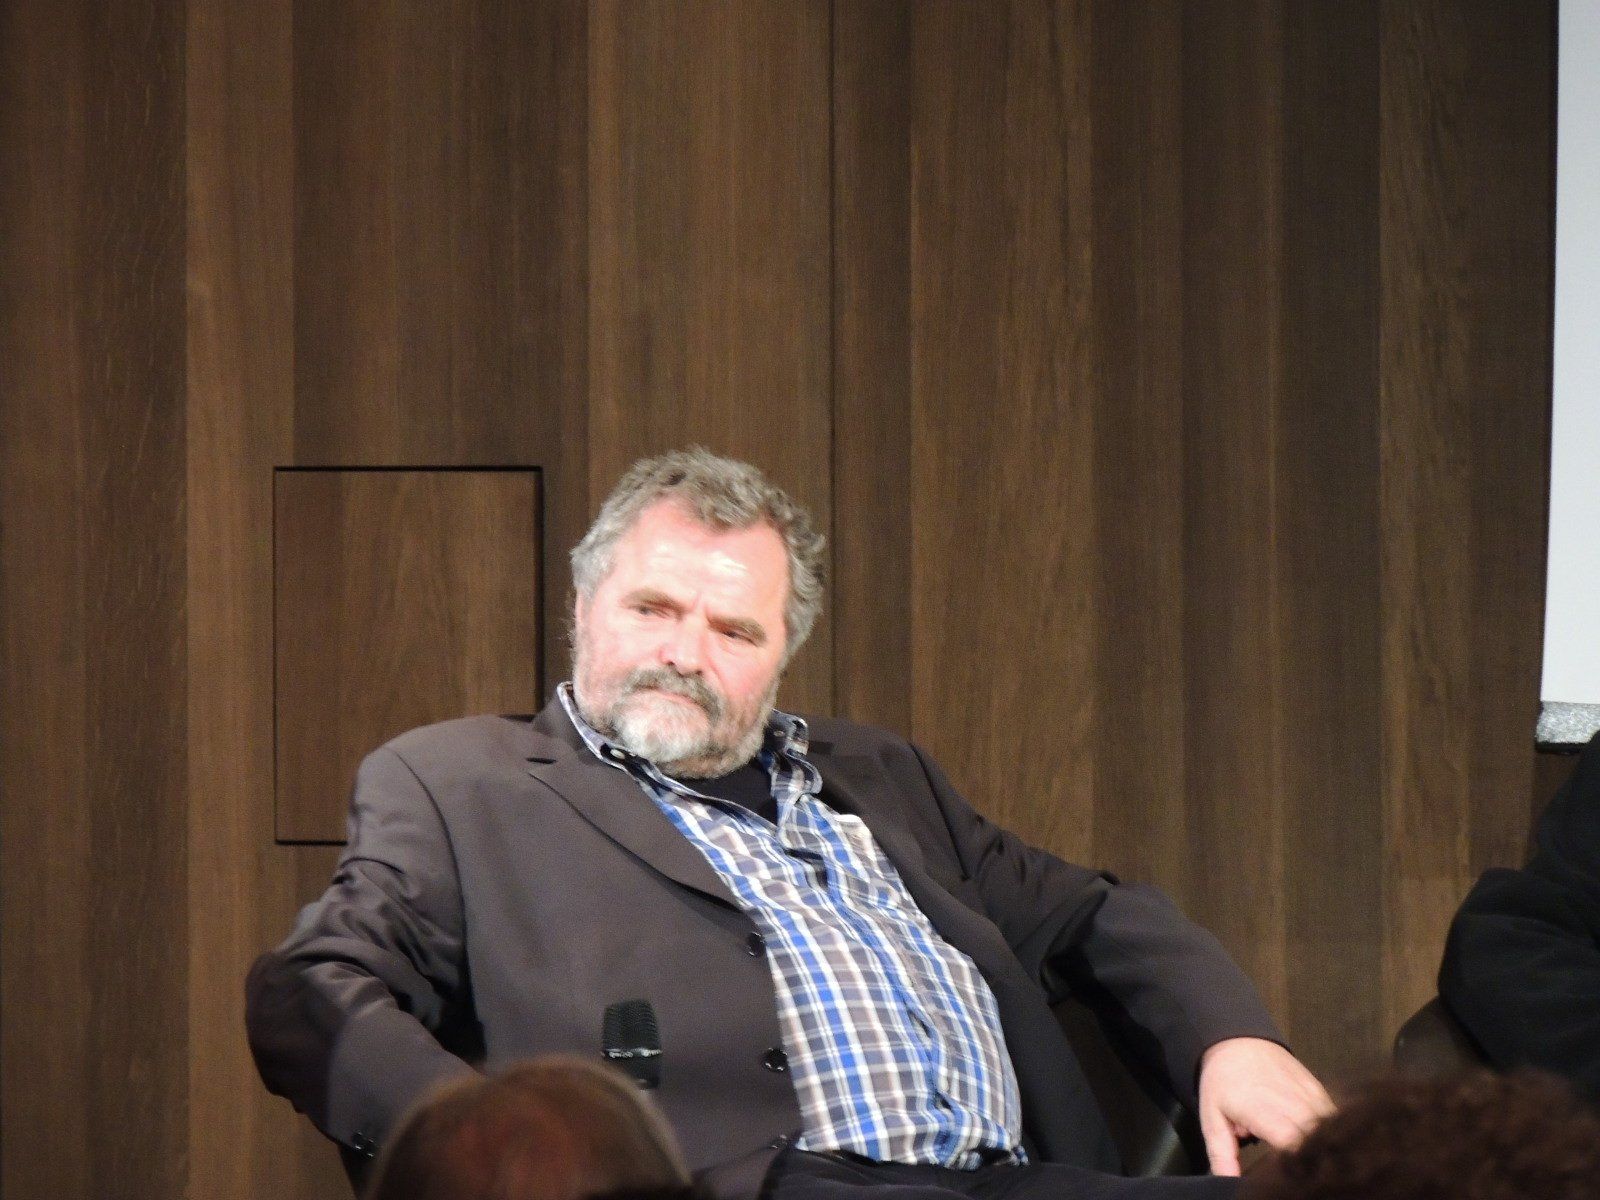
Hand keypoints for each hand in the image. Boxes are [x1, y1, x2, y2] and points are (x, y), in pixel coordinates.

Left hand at [1196, 1037, 1333, 1175]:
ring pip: (1331, 1129)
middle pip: (1318, 1140)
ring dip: (1326, 1146)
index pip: (1293, 1144)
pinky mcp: (1319, 1089)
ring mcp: (1309, 1093)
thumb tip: (1228, 1181)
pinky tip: (1324, 1143)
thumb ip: (1222, 1153)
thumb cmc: (1223, 1081)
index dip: (1298, 1165)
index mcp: (1263, 1110)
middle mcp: (1291, 1101)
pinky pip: (1334, 1116)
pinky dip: (1332, 1131)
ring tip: (1316, 1161)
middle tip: (1306, 1174)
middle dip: (1315, 1161)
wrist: (1238, 1041)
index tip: (1294, 1177)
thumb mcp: (1212, 1117)